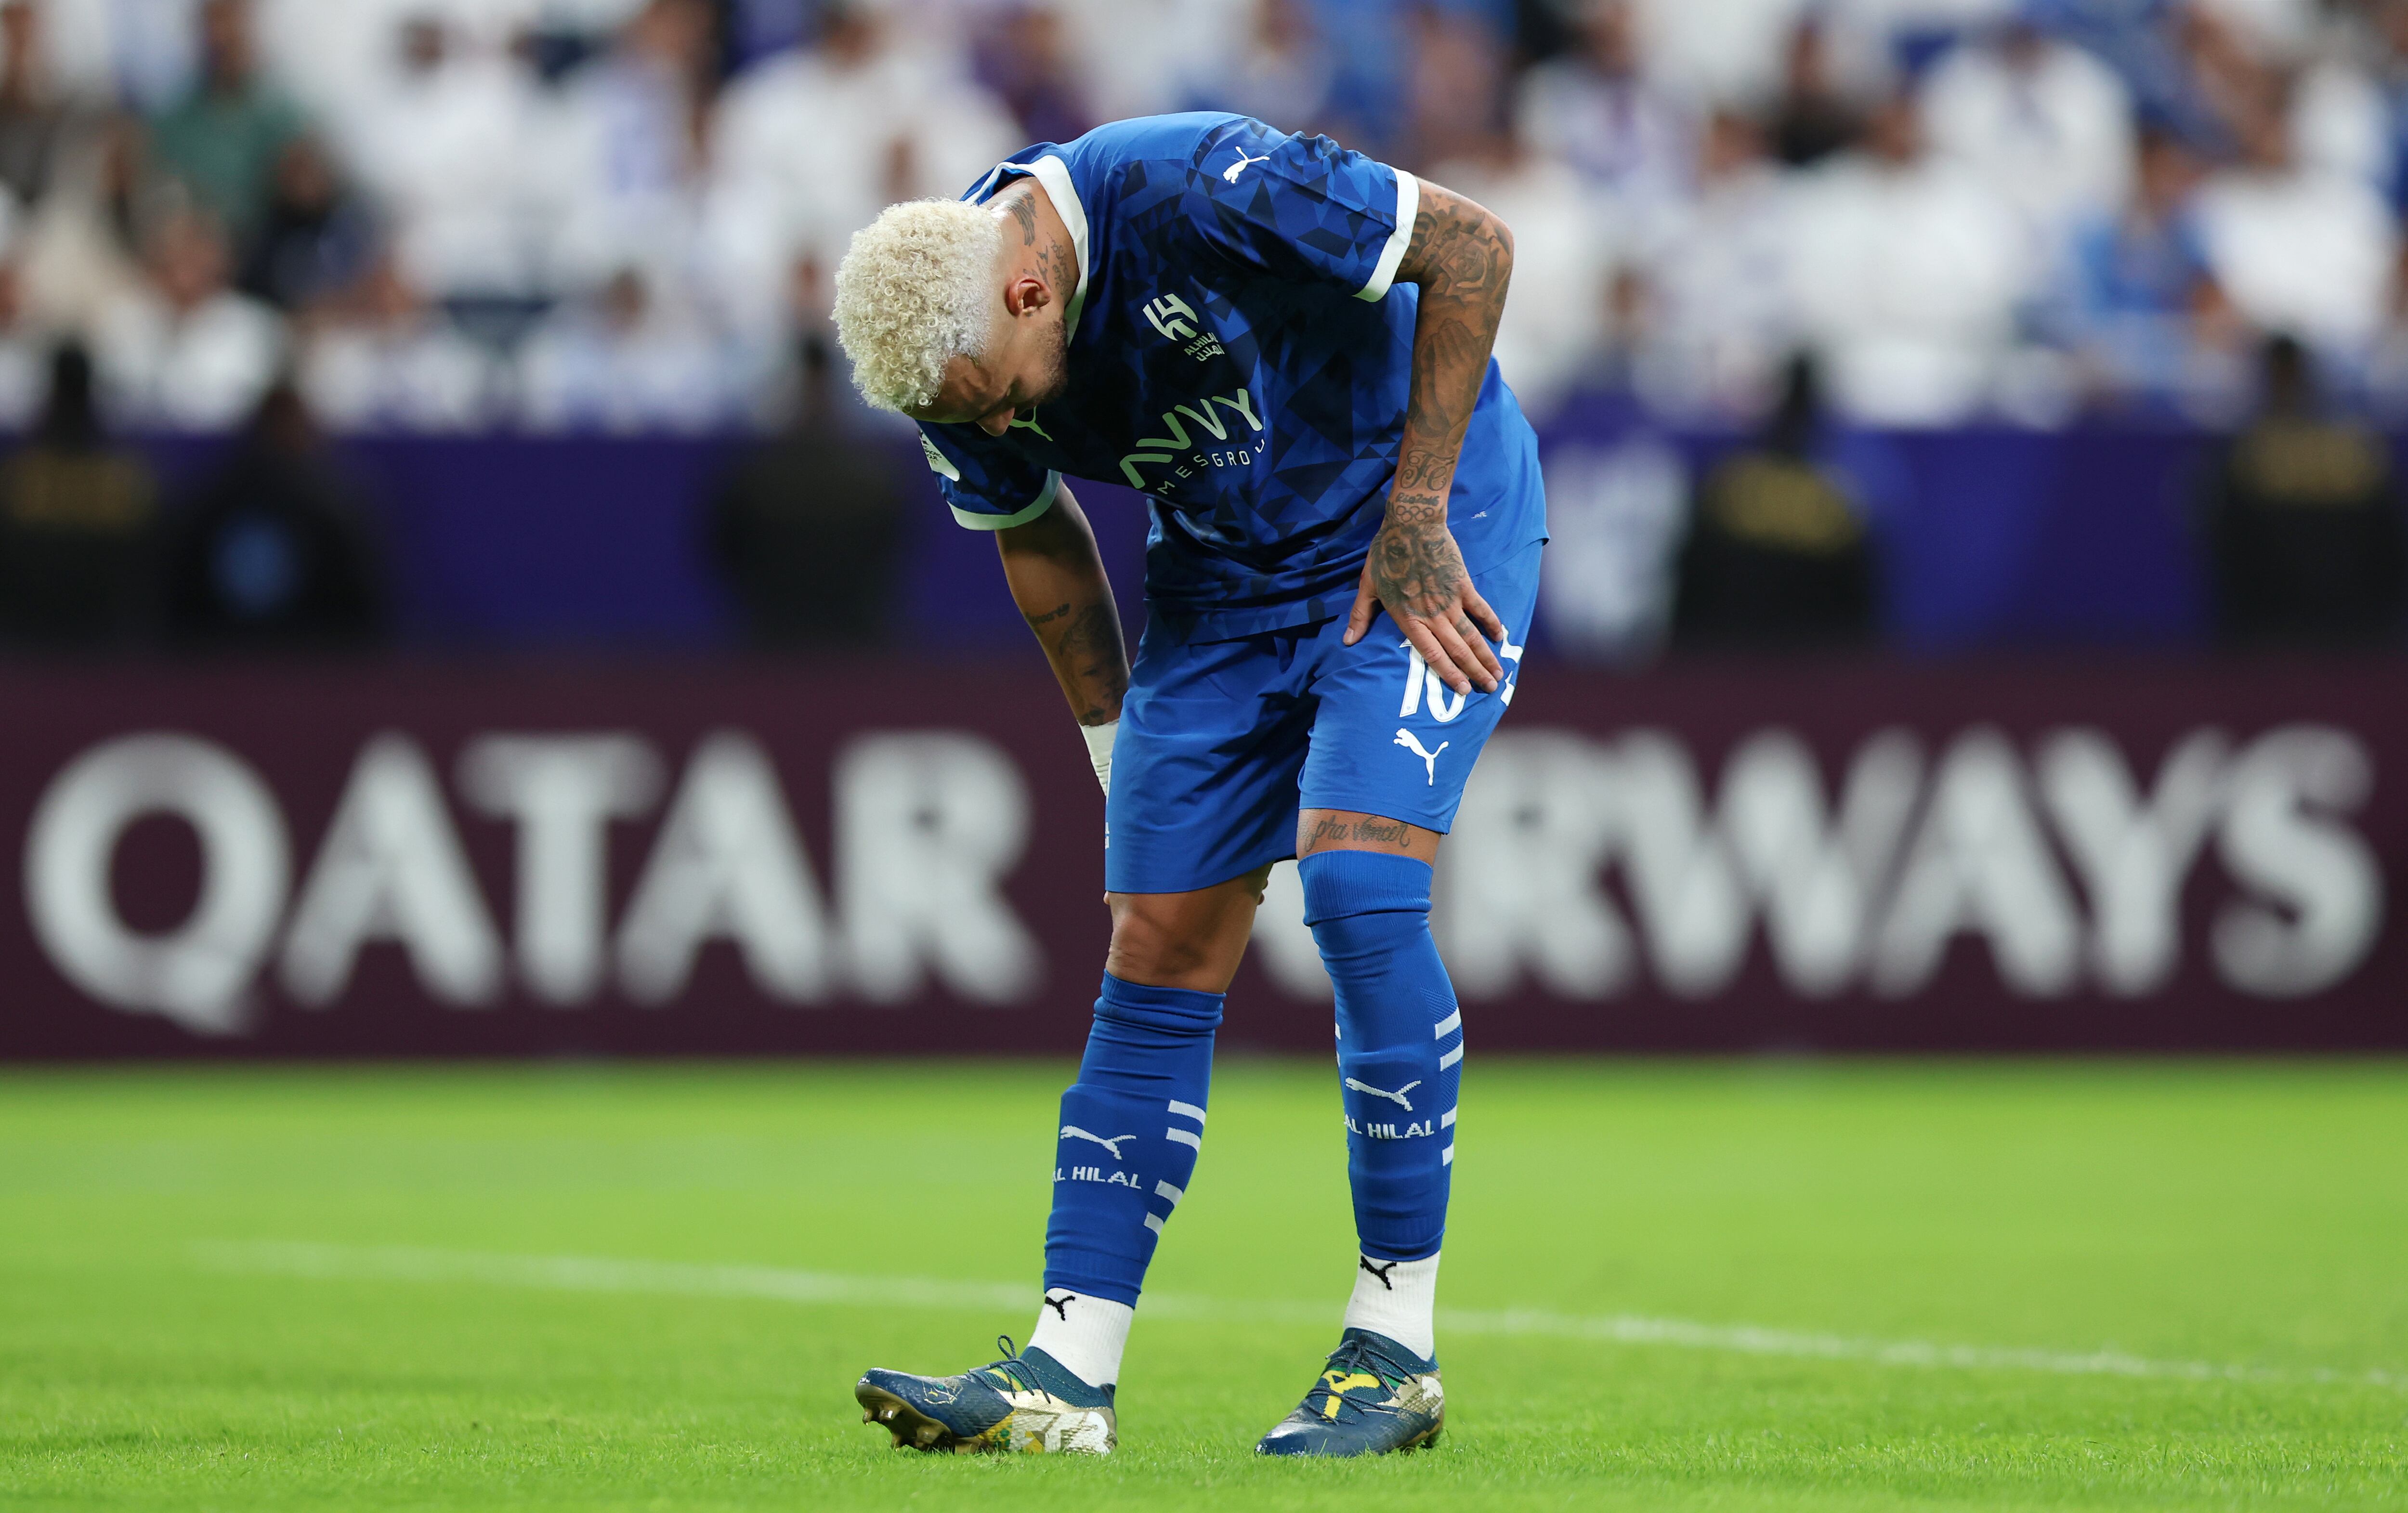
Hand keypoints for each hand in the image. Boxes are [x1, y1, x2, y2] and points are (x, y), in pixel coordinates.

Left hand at [1342, 512, 1505, 693]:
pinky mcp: (1463, 585)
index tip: (1462, 690)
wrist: (1411, 524)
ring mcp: (1450, 600)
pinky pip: (1481, 608)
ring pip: (1471, 634)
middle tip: (1489, 688)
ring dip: (1486, 655)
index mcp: (1408, 618)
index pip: (1431, 654)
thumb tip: (1347, 641)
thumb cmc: (1386, 554)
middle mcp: (1431, 615)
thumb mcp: (1367, 586)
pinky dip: (1492, 623)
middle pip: (1457, 649)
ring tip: (1498, 673)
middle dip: (1474, 672)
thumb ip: (1359, 616)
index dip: (1448, 673)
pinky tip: (1501, 637)